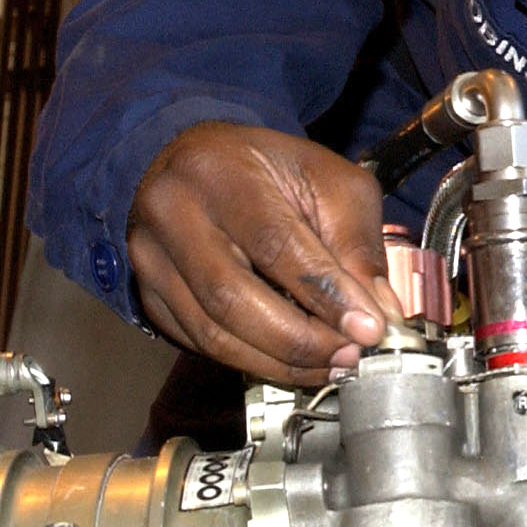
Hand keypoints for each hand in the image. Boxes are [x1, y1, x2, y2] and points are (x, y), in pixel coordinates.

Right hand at [127, 122, 403, 385]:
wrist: (201, 162)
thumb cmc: (269, 170)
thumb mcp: (330, 182)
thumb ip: (356, 244)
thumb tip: (378, 313)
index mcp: (220, 172)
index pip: (275, 244)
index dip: (325, 295)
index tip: (368, 329)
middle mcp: (172, 214)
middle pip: (232, 298)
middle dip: (300, 340)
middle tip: (350, 354)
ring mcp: (151, 258)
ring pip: (211, 332)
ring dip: (278, 361)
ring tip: (329, 363)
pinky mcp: (148, 293)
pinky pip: (197, 343)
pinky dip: (249, 360)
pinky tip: (289, 360)